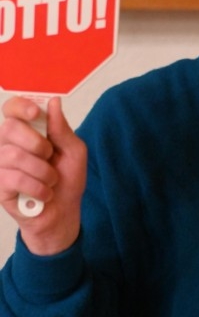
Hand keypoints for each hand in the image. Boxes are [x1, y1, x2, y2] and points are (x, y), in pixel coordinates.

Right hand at [0, 95, 86, 254]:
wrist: (63, 213)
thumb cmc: (66, 181)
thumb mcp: (74, 152)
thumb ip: (62, 129)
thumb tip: (53, 102)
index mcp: (26, 131)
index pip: (11, 108)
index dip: (21, 107)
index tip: (36, 114)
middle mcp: (8, 145)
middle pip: (8, 128)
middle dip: (37, 143)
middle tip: (49, 156)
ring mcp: (1, 165)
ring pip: (13, 155)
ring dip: (42, 171)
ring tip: (51, 180)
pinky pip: (15, 178)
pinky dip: (38, 187)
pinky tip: (44, 193)